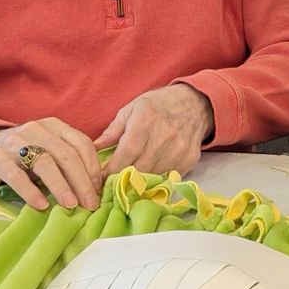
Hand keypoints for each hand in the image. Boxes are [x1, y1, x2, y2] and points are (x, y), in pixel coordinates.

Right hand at [0, 118, 103, 211]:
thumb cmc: (22, 155)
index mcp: (54, 126)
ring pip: (45, 163)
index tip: (99, 191)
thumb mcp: (47, 150)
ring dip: (61, 186)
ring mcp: (15, 143)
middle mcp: (36, 130)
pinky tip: (41, 205)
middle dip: (82, 182)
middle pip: (67, 155)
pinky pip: (17, 176)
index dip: (93, 168)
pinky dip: (31, 192)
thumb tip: (94, 187)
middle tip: (90, 204)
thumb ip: (67, 160)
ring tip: (70, 205)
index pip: (81, 144)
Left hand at [96, 85, 213, 177]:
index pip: (126, 152)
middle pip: (139, 168)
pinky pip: (167, 177)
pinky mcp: (189, 159)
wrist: (194, 104)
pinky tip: (148, 176)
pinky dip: (156, 180)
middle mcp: (164, 135)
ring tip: (128, 182)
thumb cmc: (158, 105)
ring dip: (139, 182)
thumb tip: (94, 148)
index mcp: (146, 119)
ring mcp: (179, 149)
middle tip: (111, 185)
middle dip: (122, 179)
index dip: (112, 169)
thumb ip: (113, 130)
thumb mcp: (132, 109)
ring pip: (153, 176)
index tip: (101, 178)